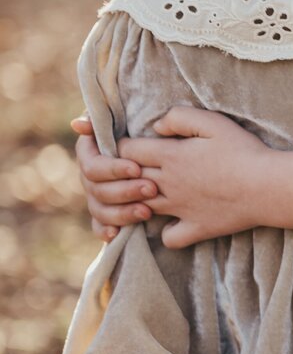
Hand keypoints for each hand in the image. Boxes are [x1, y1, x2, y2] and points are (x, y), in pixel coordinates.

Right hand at [73, 117, 158, 240]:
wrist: (153, 151)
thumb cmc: (138, 129)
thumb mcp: (123, 119)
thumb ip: (103, 118)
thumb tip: (79, 125)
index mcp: (89, 153)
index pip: (93, 166)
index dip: (114, 169)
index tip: (136, 168)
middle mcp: (88, 177)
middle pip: (98, 190)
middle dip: (125, 191)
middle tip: (151, 189)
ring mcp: (95, 197)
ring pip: (100, 211)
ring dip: (122, 213)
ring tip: (147, 212)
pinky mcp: (104, 215)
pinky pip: (98, 227)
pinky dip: (105, 232)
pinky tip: (116, 234)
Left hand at [113, 107, 272, 247]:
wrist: (268, 186)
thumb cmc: (244, 151)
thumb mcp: (213, 121)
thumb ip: (179, 117)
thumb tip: (157, 126)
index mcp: (170, 156)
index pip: (127, 151)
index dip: (122, 146)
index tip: (131, 145)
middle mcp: (169, 184)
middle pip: (129, 180)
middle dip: (124, 173)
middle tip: (135, 167)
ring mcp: (181, 209)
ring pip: (143, 207)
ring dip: (139, 200)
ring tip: (149, 192)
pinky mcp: (197, 228)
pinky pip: (170, 238)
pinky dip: (166, 232)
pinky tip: (174, 221)